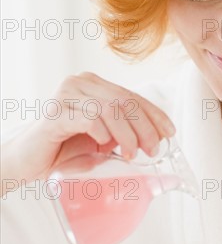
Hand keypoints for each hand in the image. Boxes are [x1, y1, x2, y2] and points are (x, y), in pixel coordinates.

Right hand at [1, 72, 175, 193]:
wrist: (29, 160)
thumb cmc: (66, 149)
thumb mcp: (102, 139)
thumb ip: (123, 132)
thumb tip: (156, 139)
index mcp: (94, 85)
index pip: (132, 96)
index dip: (154, 114)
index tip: (169, 132)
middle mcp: (81, 83)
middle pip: (124, 101)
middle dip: (145, 127)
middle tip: (153, 149)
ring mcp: (66, 95)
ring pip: (110, 108)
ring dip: (127, 133)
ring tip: (133, 153)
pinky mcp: (55, 114)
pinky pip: (87, 118)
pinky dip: (101, 132)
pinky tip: (104, 145)